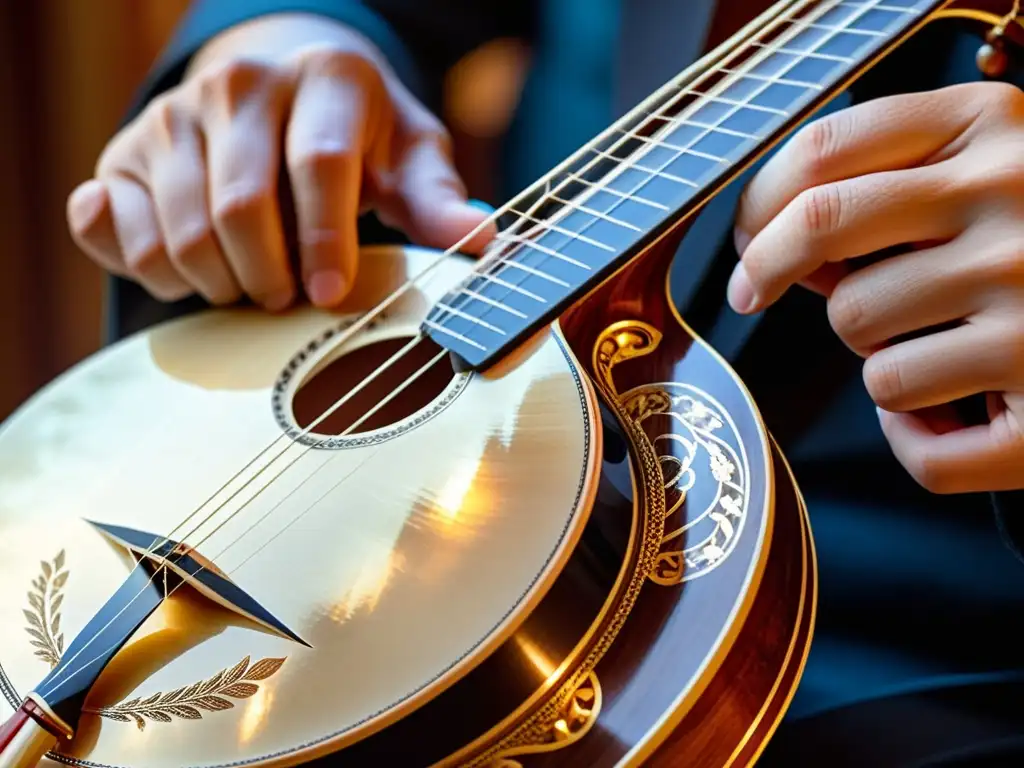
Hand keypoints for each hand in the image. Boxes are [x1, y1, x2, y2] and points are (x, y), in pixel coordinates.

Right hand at [67, 16, 492, 309]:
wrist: (273, 82)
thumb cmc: (354, 130)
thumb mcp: (408, 154)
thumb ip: (437, 199)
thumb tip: (482, 240)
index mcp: (324, 79)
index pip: (319, 166)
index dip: (328, 243)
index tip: (334, 296)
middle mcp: (239, 86)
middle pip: (240, 209)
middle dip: (270, 277)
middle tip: (292, 299)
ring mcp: (172, 116)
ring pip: (183, 232)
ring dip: (221, 284)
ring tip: (255, 286)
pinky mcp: (122, 151)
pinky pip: (117, 232)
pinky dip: (155, 271)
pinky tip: (193, 272)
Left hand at [731, 82, 1023, 493]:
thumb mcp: (988, 170)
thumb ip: (890, 184)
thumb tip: (776, 246)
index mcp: (995, 128)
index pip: (826, 150)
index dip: (759, 204)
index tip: (742, 243)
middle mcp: (1018, 201)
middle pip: (820, 233)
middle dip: (766, 271)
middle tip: (751, 293)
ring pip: (861, 341)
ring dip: (873, 354)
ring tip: (937, 349)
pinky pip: (914, 438)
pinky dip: (917, 438)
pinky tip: (956, 413)